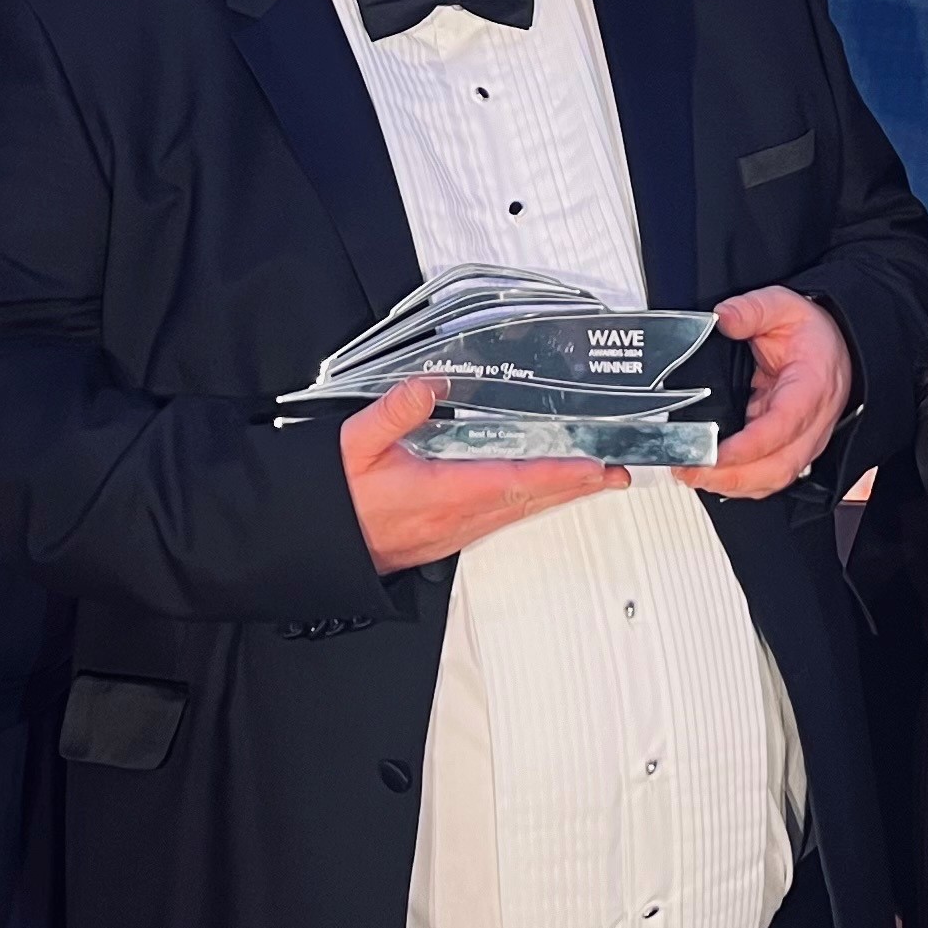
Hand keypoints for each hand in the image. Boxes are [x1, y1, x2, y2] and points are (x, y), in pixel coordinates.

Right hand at [341, 376, 622, 574]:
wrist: (313, 542)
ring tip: (590, 480)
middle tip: (615, 472)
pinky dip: (527, 503)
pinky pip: (499, 519)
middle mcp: (454, 518)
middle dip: (575, 487)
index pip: (514, 482)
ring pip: (517, 513)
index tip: (594, 468)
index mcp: (439, 493)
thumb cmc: (333, 498)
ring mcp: (451, 532)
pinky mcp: (445, 537)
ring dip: (556, 496)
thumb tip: (432, 385)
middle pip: (528, 501)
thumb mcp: (354, 443)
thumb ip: (394, 411)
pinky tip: (538, 495)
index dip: (560, 475)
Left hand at [675, 286, 855, 499]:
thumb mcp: (783, 306)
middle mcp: (812, 423)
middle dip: (732, 477)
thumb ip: (752, 310)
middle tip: (691, 470)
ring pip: (773, 479)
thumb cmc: (813, 334)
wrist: (837, 346)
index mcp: (812, 388)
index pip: (783, 427)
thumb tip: (722, 318)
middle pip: (777, 467)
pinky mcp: (791, 449)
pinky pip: (768, 477)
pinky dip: (739, 483)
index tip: (715, 452)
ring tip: (693, 474)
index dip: (748, 446)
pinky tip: (711, 476)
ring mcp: (804, 441)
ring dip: (733, 485)